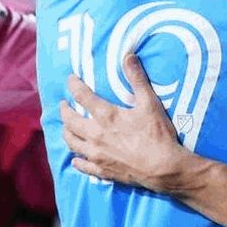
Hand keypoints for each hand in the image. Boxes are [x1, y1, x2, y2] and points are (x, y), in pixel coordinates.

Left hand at [61, 54, 193, 192]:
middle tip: (64, 104)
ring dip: (66, 132)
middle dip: (64, 110)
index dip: (73, 85)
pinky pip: (81, 165)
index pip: (82, 96)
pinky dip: (76, 160)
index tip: (70, 79)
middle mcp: (95, 134)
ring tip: (67, 127)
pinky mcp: (101, 170)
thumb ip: (137, 78)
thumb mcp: (150, 103)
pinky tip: (76, 158)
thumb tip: (128, 55)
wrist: (162, 167)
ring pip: (72, 142)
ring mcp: (96, 154)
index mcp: (106, 116)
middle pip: (70, 121)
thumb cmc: (157, 134)